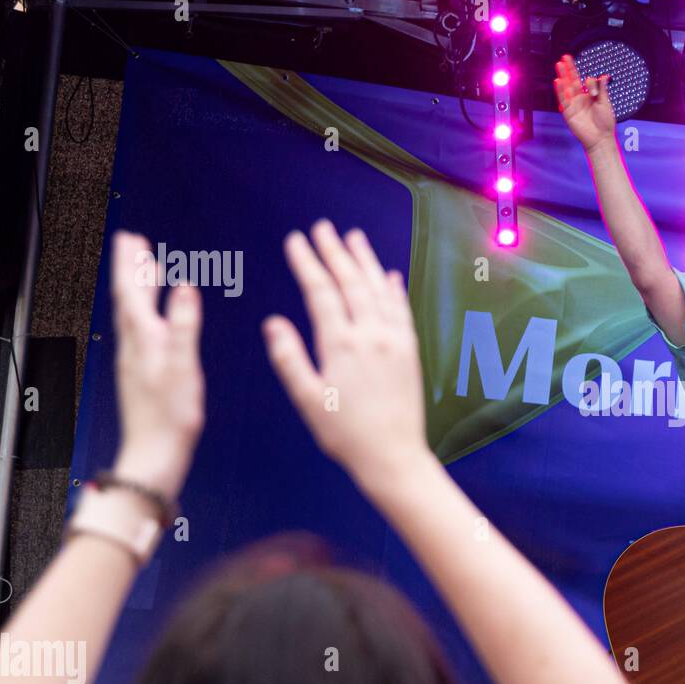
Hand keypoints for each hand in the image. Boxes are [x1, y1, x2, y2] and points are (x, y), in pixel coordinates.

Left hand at [109, 232, 204, 502]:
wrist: (155, 453)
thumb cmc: (171, 417)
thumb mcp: (184, 367)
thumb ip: (184, 326)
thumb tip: (186, 288)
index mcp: (144, 341)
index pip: (133, 293)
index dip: (133, 265)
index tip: (132, 239)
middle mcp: (135, 347)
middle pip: (130, 299)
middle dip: (133, 270)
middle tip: (136, 243)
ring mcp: (137, 360)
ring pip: (135, 314)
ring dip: (140, 289)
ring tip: (147, 269)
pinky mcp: (144, 373)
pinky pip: (143, 331)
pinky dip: (148, 313)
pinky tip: (157, 316)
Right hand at [263, 221, 430, 494]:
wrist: (394, 456)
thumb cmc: (345, 434)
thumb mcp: (307, 399)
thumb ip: (290, 358)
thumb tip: (274, 322)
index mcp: (341, 345)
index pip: (321, 292)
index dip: (308, 263)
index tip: (296, 240)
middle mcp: (371, 336)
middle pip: (351, 283)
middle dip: (335, 252)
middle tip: (322, 227)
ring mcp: (395, 341)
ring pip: (378, 290)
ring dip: (365, 262)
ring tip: (354, 238)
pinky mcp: (410, 352)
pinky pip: (402, 311)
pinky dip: (393, 290)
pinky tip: (388, 276)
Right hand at [553, 55, 614, 151]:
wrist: (601, 137)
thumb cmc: (605, 122)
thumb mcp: (605, 103)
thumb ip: (602, 89)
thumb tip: (604, 75)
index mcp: (589, 96)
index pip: (586, 82)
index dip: (590, 81)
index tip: (594, 88)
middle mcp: (580, 99)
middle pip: (573, 81)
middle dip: (569, 69)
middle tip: (565, 57)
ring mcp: (573, 105)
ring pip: (566, 88)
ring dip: (562, 76)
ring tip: (559, 64)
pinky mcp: (568, 112)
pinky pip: (563, 100)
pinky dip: (560, 90)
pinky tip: (558, 81)